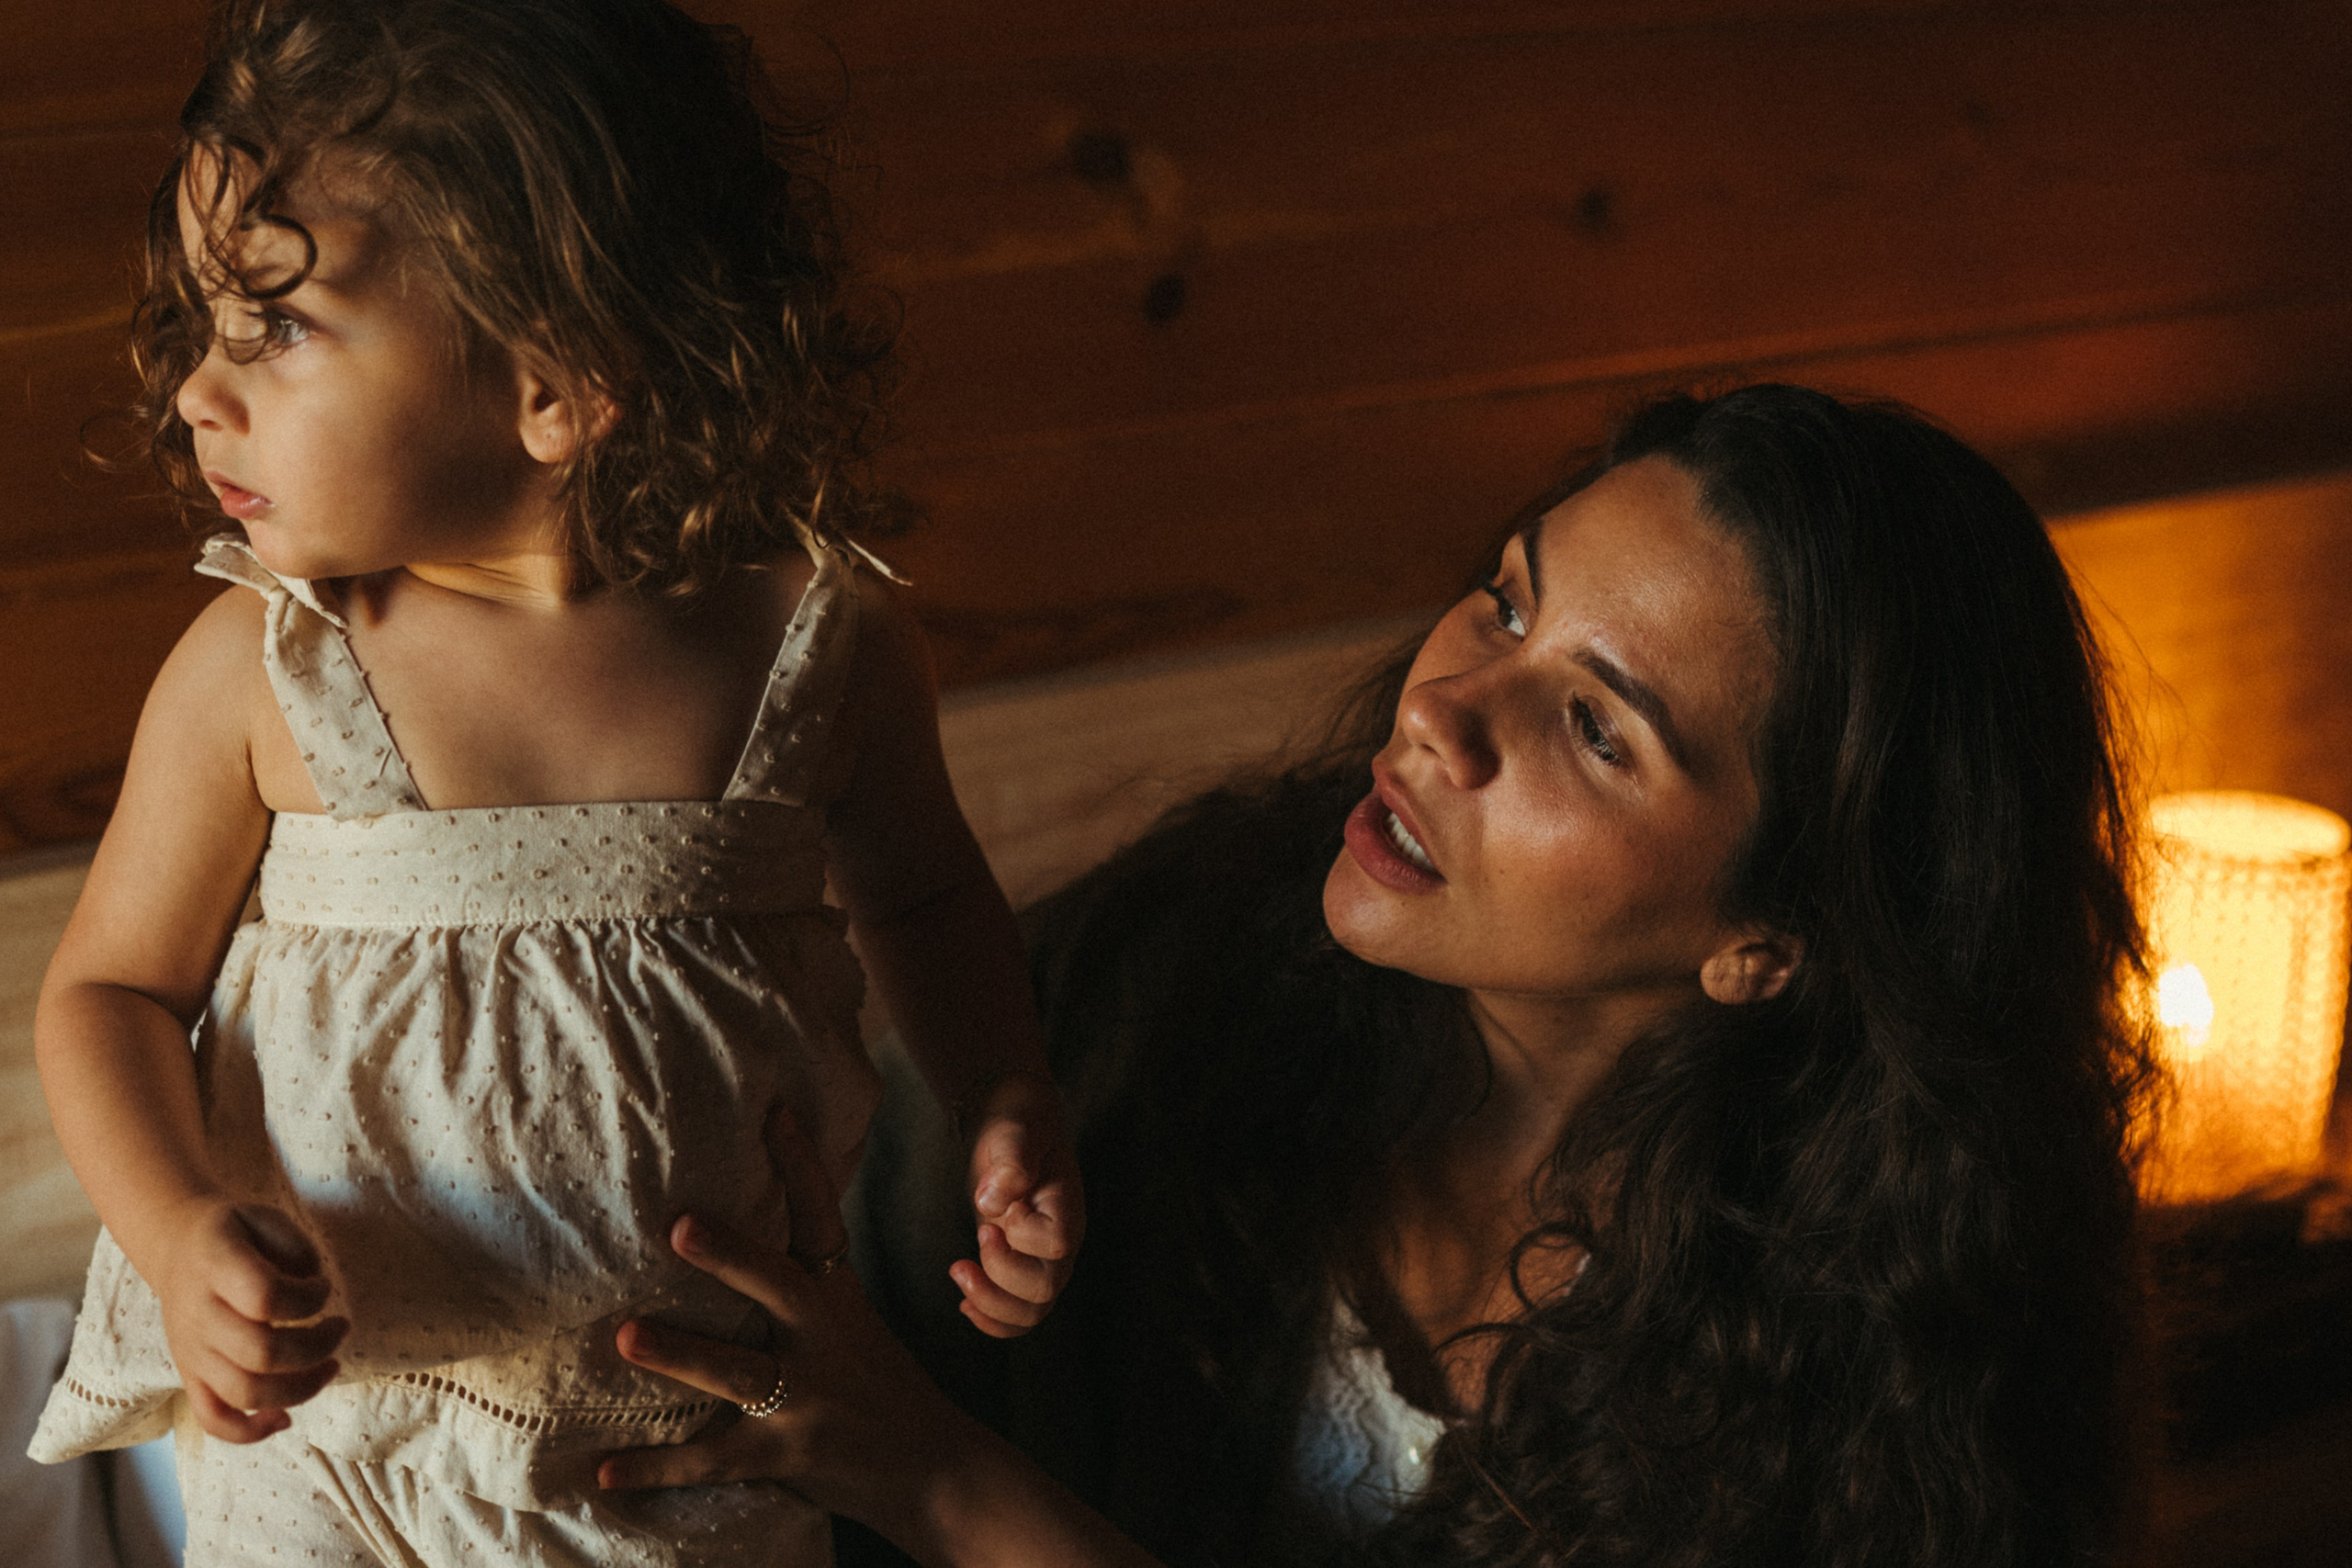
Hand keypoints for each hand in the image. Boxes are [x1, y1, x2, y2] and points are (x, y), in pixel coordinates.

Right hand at [152, 1199, 345, 1441]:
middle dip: (317, 1346)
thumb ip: (295, 1246)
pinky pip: (214, 1419)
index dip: (308, 1297)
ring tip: (331, 1366)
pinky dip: (251, 1431)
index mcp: (215, 1268)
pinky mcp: (191, 1377)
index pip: (264, 1297)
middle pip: (261, 1354)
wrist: (178, 1249)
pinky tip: (285, 1418)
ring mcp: (192, 1352)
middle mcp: (198, 1315)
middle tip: (341, 1327)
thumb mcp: (265, 1216)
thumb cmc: (236, 1234)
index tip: (324, 1286)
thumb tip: (312, 1283)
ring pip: (245, 1393)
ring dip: (300, 1389)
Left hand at [599, 1109, 975, 1526]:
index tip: (774, 1110)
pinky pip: (714, 1460)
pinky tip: (606, 1471)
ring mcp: (808, 1397)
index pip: (820, 1219)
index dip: (800, 1164)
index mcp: (835, 1296)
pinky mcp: (787, 1454)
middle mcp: (824, 1337)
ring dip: (681, 1354)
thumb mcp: (849, 1321)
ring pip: (740, 1370)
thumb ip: (801, 1283)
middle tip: (678, 1226)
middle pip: (775, 1286)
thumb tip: (725, 1230)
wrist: (934, 1466)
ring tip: (626, 1338)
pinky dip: (658, 1468)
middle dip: (729, 1255)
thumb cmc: (875, 1384)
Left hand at [956, 1070, 1084, 1337]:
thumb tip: (992, 1201)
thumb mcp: (1015, 1133)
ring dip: (990, 1305)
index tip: (990, 1211)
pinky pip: (1019, 1315)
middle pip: (1044, 1289)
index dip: (1018, 1236)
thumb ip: (1012, 1161)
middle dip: (998, 1278)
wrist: (1018, 1133)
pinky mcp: (1024, 1270)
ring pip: (1032, 1312)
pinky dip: (992, 1319)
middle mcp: (1062, 1242)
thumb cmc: (1019, 1130)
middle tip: (970, 1244)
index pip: (1053, 1244)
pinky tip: (965, 1302)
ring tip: (958, 1272)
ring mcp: (1045, 1261)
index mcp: (1066, 1209)